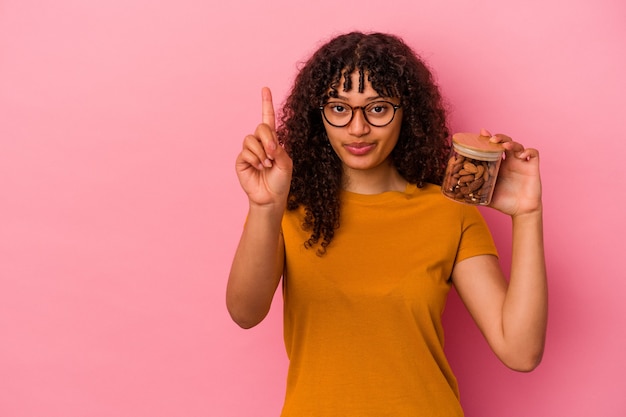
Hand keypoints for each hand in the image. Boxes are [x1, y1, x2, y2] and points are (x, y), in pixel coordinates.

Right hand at [235, 87, 292, 207]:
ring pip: (251, 139)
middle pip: (261, 127)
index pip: (268, 119)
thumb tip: (267, 143)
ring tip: (266, 164)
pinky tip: (259, 168)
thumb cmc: (281, 180)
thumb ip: (278, 149)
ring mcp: (249, 151)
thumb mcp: (286, 163)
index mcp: (273, 141)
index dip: (266, 104)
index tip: (265, 89)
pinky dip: (255, 159)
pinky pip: (246, 151)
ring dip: (261, 152)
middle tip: (273, 154)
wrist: (271, 197)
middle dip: (268, 139)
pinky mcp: (241, 160)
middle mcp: (260, 143)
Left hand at [482, 128, 542, 216]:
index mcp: (498, 165)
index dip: (488, 139)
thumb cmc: (503, 203)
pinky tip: (521, 155)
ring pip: (518, 145)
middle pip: (505, 142)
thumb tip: (456, 194)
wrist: (521, 212)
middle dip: (499, 138)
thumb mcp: (486, 195)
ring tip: (504, 146)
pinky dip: (528, 151)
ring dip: (511, 143)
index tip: (482, 134)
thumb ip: (474, 192)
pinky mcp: (532, 167)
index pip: (493, 148)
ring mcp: (521, 163)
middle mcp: (510, 161)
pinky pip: (533, 154)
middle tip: (492, 140)